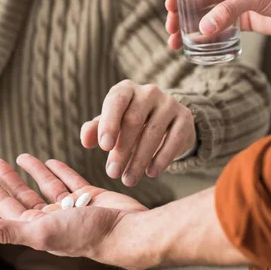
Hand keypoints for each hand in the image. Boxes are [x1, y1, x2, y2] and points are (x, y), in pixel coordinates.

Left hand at [0, 154, 149, 269]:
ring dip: (33, 171)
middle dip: (9, 179)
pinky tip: (51, 161)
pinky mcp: (90, 197)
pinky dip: (60, 171)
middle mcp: (53, 218)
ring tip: (21, 156)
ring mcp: (72, 207)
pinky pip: (70, 181)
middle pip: (25, 195)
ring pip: (47, 186)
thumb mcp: (39, 231)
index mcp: (38, 227)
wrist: (126, 231)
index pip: (9, 207)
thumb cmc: (84, 235)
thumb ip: (5, 230)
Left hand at [80, 80, 195, 186]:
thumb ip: (96, 130)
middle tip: (112, 173)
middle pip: (134, 120)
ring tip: (128, 180)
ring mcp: (169, 103)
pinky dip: (162, 158)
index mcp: (126, 89)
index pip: (116, 101)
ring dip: (139, 160)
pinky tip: (151, 173)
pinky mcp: (185, 118)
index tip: (104, 147)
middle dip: (122, 150)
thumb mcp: (111, 124)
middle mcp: (149, 92)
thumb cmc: (129, 122)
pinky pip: (173, 140)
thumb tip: (86, 141)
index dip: (109, 123)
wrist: (165, 121)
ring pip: (153, 132)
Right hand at [165, 0, 270, 48]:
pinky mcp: (240, 19)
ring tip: (175, 43)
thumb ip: (228, 10)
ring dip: (187, 27)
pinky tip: (193, 45)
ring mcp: (232, 2)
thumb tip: (203, 30)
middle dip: (179, 14)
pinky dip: (204, 36)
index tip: (169, 6)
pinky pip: (216, 28)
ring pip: (202, 14)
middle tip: (171, 29)